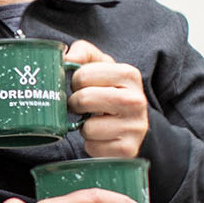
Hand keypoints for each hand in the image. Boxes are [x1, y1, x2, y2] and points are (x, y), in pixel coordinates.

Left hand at [65, 40, 147, 158]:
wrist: (136, 125)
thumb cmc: (111, 91)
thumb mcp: (102, 66)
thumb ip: (83, 52)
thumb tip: (67, 57)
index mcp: (129, 75)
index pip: (84, 75)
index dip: (75, 82)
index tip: (81, 86)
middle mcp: (135, 100)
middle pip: (84, 99)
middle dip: (75, 103)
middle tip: (81, 106)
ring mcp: (134, 127)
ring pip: (87, 127)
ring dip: (83, 126)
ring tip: (94, 121)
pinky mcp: (128, 149)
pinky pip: (93, 147)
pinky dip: (91, 144)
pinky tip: (101, 137)